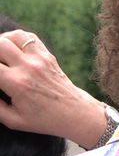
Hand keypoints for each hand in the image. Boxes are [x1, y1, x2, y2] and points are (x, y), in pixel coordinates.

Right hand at [0, 30, 109, 148]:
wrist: (75, 112)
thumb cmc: (43, 120)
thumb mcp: (13, 120)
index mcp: (17, 84)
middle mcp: (28, 67)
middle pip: (0, 44)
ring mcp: (40, 59)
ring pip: (15, 36)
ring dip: (1, 41)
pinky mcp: (48, 56)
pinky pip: (30, 37)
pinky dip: (16, 38)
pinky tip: (10, 48)